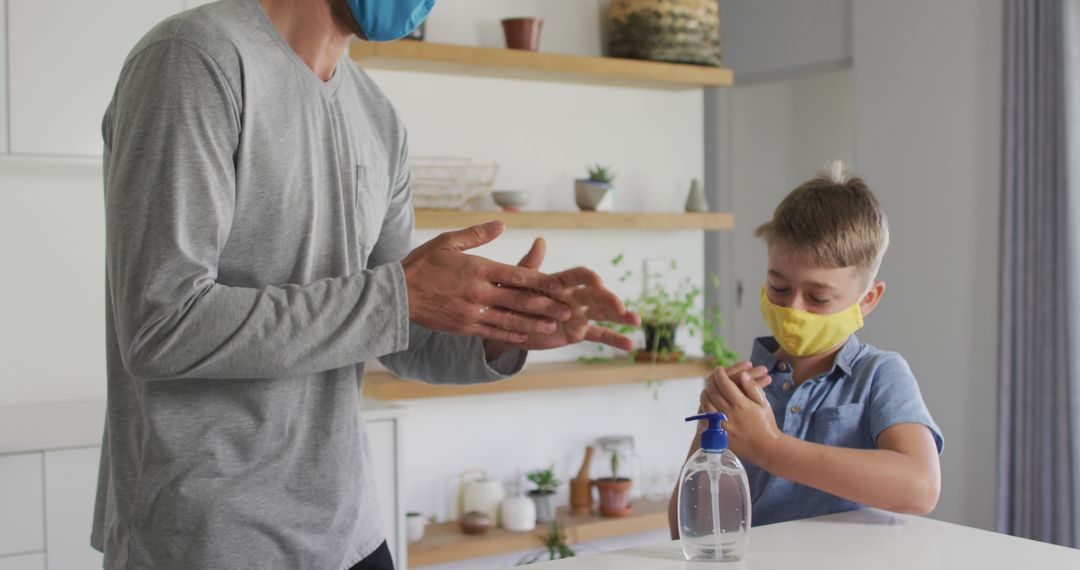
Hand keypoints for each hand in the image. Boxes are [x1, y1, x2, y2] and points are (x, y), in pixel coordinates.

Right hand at [402, 221, 572, 343]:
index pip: (517, 275)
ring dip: (534, 324)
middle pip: (519, 301)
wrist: (397, 294)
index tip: (560, 285)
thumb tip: (502, 223)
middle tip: (567, 310)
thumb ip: (477, 234)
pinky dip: (511, 335)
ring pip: (509, 320)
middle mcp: (478, 292)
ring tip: (553, 327)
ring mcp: (471, 313)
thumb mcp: (448, 241)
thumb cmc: (423, 264)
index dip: (541, 281)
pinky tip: (526, 337)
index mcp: (477, 269)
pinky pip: (492, 332)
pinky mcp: (464, 327)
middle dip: (546, 306)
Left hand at [484, 237, 640, 354]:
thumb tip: (540, 241)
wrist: (507, 325)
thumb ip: (530, 264)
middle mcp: (574, 296)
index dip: (590, 279)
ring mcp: (579, 314)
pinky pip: (599, 335)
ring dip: (621, 316)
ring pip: (604, 314)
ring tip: (637, 322)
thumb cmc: (511, 297)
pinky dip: (614, 340)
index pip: (580, 276)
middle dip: (609, 300)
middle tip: (620, 308)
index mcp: (561, 282)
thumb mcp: (518, 281)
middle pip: (596, 295)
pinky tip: (630, 346)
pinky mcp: (579, 332)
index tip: (598, 283)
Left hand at [699, 361, 780, 463]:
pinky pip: (705, 417)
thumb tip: (742, 374)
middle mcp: (728, 414)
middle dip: (711, 380)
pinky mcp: (718, 434)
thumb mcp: (764, 403)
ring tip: (710, 389)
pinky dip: (705, 407)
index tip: (720, 369)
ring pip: (705, 403)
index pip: (724, 383)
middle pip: (712, 391)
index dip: (720, 373)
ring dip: (706, 393)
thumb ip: (753, 387)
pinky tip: (709, 403)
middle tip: (714, 377)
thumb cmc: (766, 424)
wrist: (766, 448)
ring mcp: (721, 425)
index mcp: (741, 405)